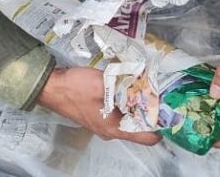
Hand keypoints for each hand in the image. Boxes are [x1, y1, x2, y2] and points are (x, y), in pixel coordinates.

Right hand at [38, 67, 160, 145]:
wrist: (50, 86)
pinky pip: (118, 111)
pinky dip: (125, 100)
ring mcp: (104, 123)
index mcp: (114, 128)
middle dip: (150, 109)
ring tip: (145, 84)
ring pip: (129, 117)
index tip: (169, 107)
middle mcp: (111, 130)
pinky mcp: (98, 114)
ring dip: (137, 103)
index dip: (161, 124)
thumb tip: (145, 82)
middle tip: (159, 90)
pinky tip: (127, 84)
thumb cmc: (75, 88)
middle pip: (139, 126)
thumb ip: (125, 86)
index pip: (148, 137)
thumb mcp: (102, 83)